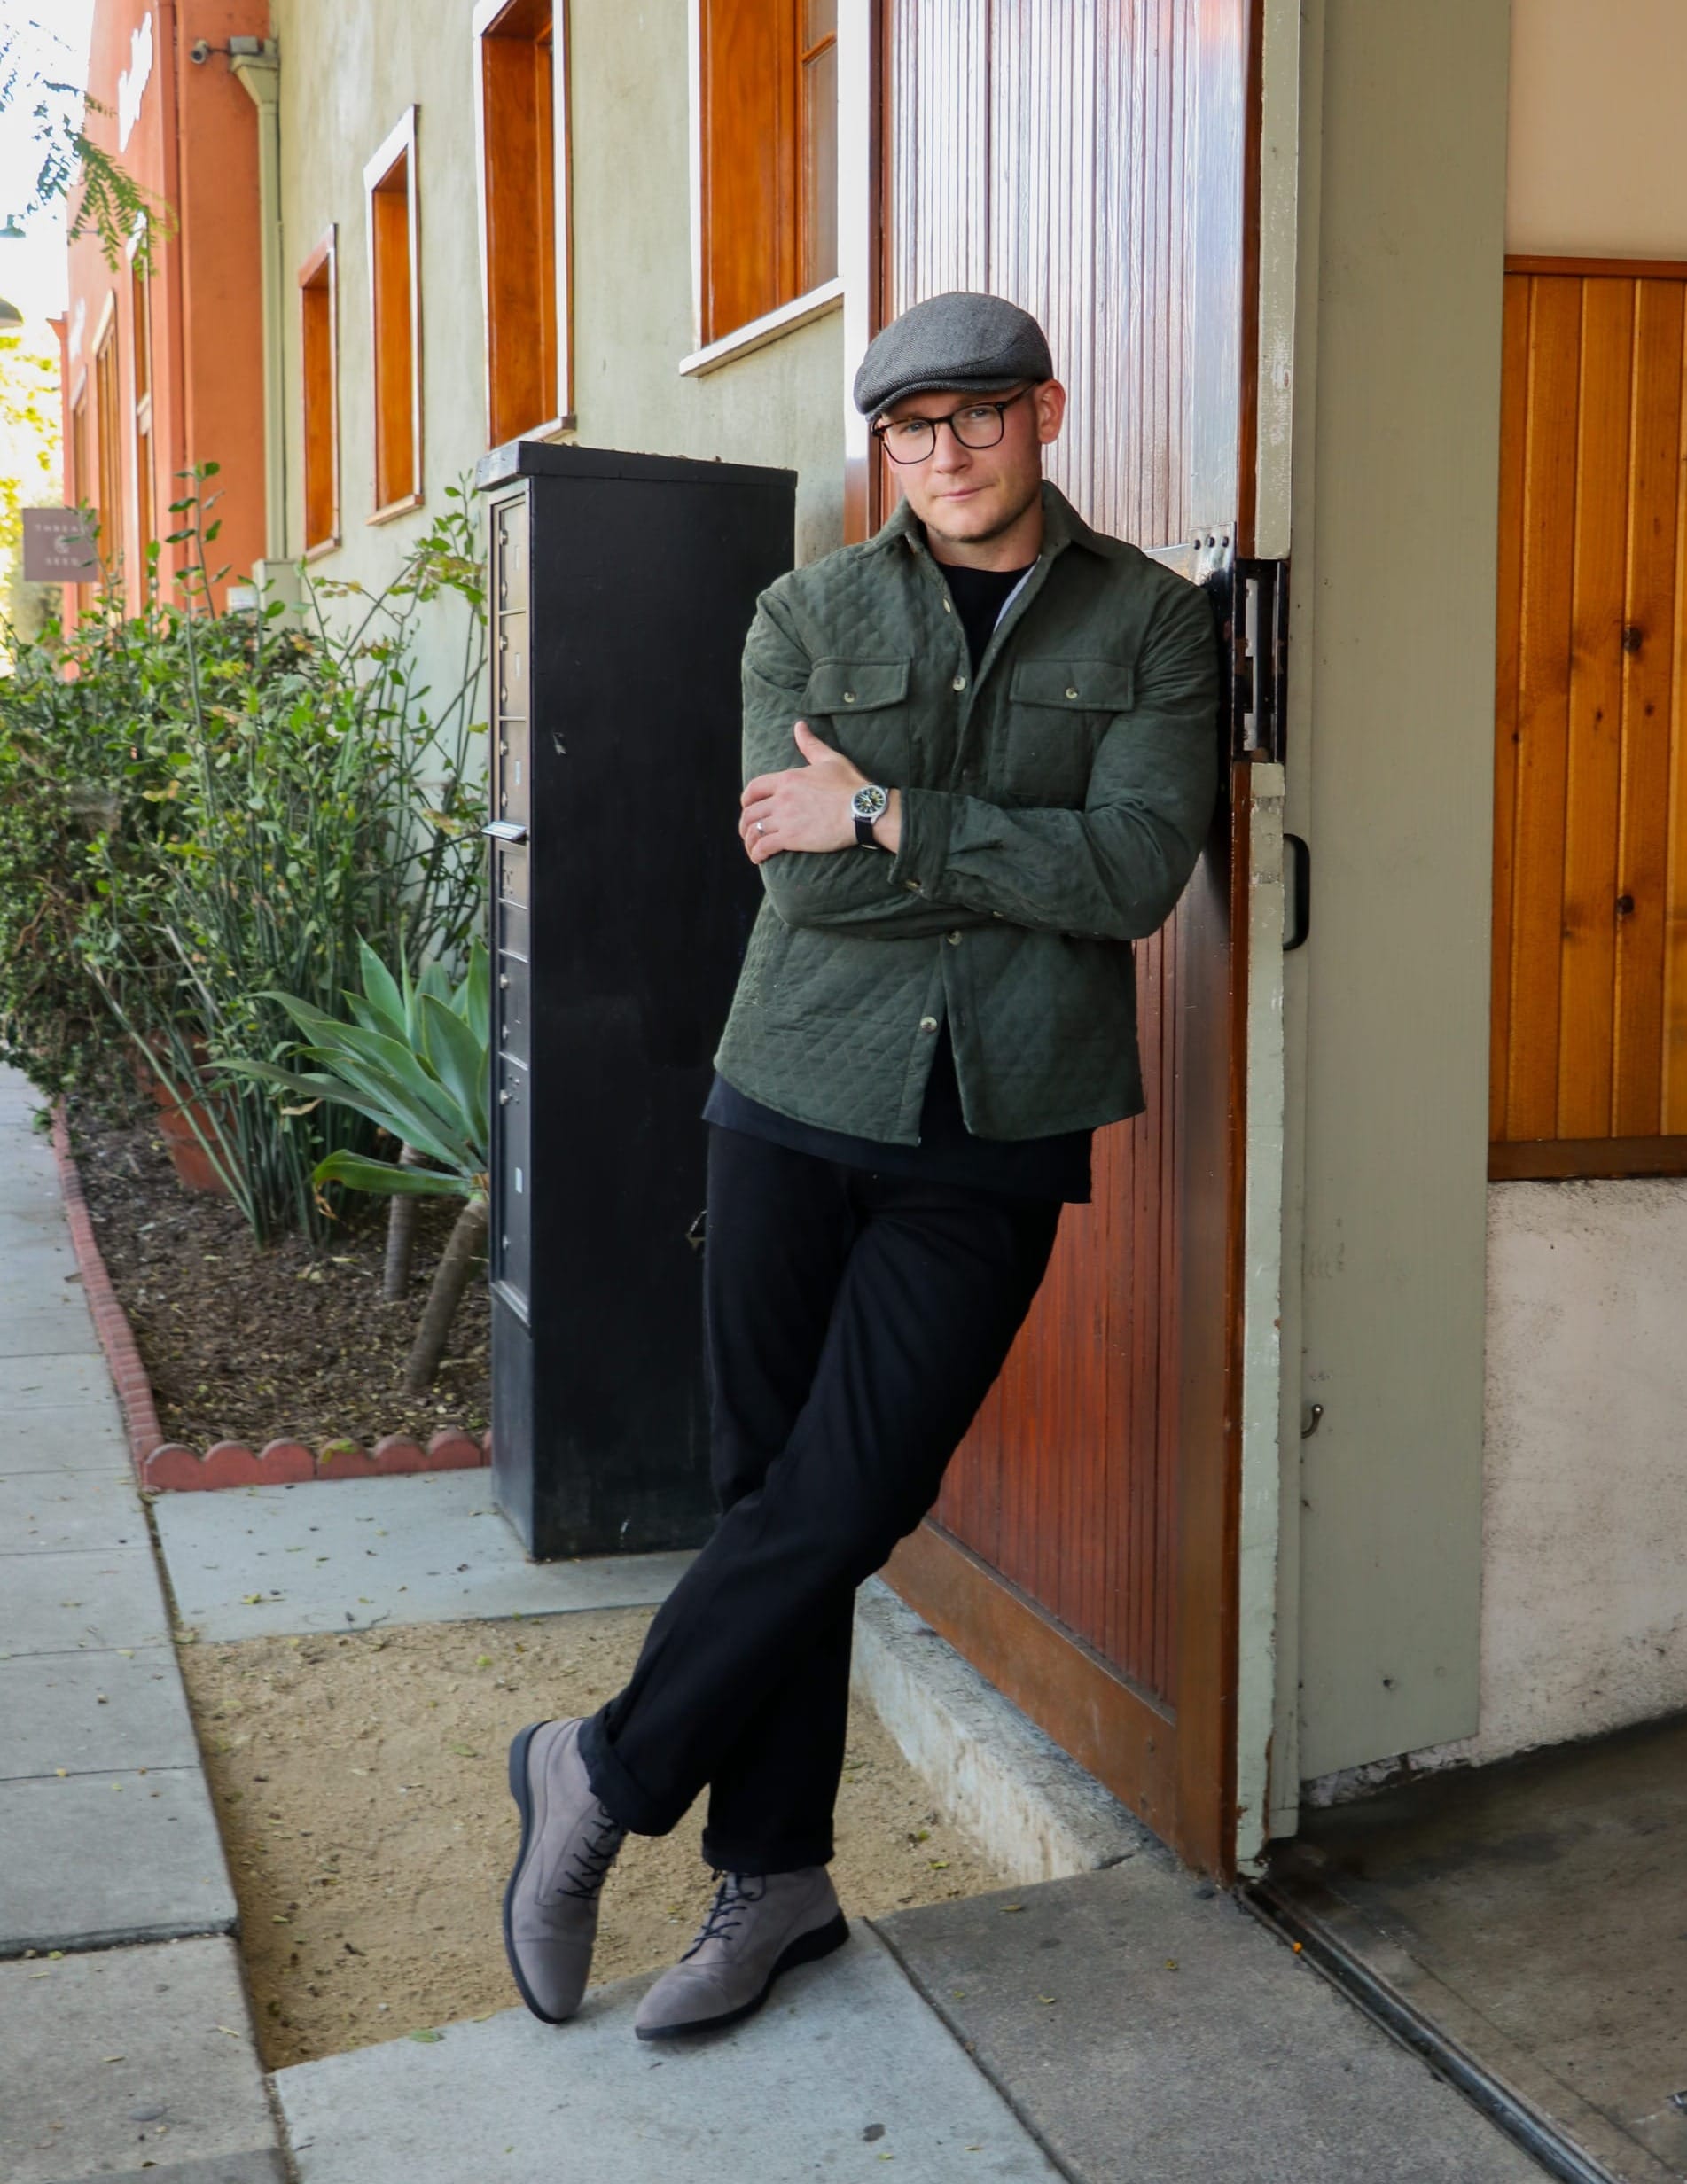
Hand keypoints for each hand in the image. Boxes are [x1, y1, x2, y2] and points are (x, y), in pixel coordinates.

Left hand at [740, 720, 899, 860]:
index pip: (755, 788)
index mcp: (787, 779)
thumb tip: (799, 726)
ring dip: (749, 840)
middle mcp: (781, 798)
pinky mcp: (792, 838)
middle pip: (751, 812)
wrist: (862, 810)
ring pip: (754, 830)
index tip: (747, 806)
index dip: (746, 799)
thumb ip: (810, 744)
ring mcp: (785, 819)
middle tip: (748, 832)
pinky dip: (757, 853)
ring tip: (752, 848)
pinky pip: (765, 846)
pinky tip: (758, 858)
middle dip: (745, 823)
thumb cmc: (850, 785)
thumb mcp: (829, 759)